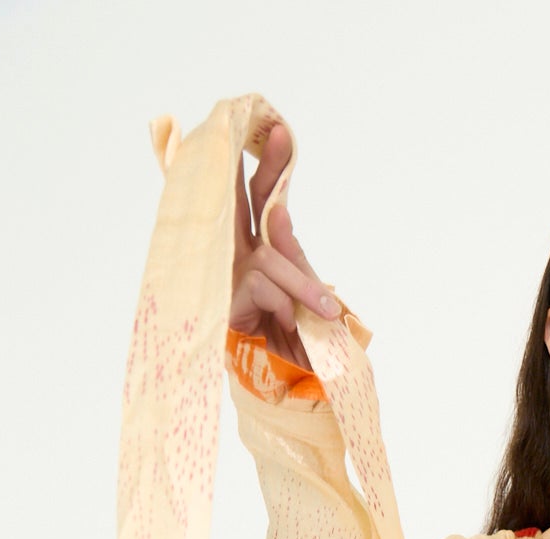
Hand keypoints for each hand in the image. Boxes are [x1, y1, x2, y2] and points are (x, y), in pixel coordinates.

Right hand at [228, 117, 340, 371]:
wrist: (296, 396)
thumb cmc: (302, 348)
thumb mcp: (310, 300)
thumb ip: (296, 260)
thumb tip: (279, 213)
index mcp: (265, 251)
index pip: (265, 201)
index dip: (272, 167)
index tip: (281, 131)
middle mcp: (243, 255)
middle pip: (249, 204)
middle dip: (264, 171)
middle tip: (278, 133)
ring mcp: (232, 275)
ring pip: (269, 258)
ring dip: (302, 284)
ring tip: (322, 313)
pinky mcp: (227, 299)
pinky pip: (262, 283)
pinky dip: (285, 303)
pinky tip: (288, 325)